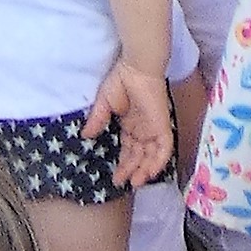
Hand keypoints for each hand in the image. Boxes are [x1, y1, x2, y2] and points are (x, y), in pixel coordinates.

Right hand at [81, 60, 174, 189]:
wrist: (136, 68)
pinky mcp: (163, 125)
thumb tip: (85, 135)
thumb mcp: (104, 103)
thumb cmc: (121, 80)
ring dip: (145, 170)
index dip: (123, 164)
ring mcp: (154, 128)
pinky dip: (158, 161)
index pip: (129, 149)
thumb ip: (98, 120)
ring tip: (135, 183)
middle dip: (132, 170)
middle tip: (122, 183)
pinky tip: (151, 173)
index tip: (115, 177)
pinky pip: (164, 148)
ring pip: (152, 155)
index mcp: (131, 124)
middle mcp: (143, 129)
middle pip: (139, 155)